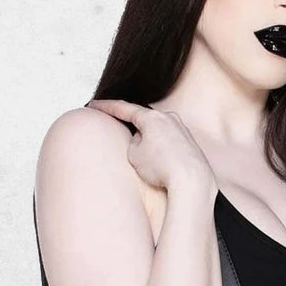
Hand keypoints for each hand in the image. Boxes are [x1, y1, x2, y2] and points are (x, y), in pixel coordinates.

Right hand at [84, 99, 215, 195]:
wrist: (192, 181)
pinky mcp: (190, 144)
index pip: (124, 108)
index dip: (107, 107)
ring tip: (146, 162)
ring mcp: (182, 130)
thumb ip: (134, 141)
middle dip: (131, 128)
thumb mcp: (134, 154)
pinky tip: (161, 166)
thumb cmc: (162, 168)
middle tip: (117, 131)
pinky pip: (169, 144)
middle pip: (143, 120)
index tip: (94, 105)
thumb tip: (143, 139)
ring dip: (148, 144)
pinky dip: (162, 152)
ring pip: (157, 133)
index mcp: (152, 117)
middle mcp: (170, 119)